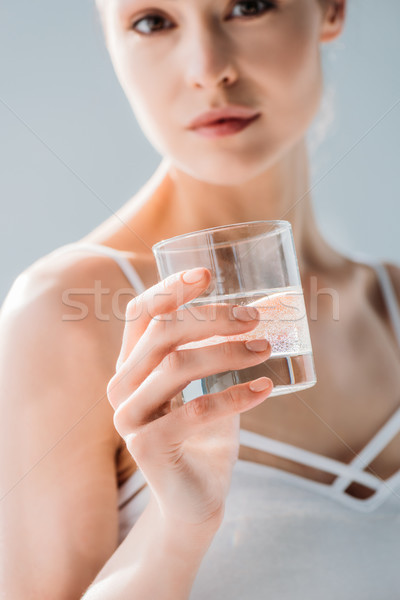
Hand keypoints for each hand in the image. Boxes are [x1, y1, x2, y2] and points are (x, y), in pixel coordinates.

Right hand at [107, 267, 272, 528]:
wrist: (194, 498)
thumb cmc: (205, 434)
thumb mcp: (210, 383)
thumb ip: (221, 348)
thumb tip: (268, 307)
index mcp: (132, 364)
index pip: (141, 313)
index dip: (171, 289)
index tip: (208, 273)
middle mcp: (122, 385)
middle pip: (162, 333)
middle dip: (211, 318)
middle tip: (253, 318)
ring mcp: (129, 416)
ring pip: (176, 366)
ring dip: (226, 352)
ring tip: (266, 350)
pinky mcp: (147, 445)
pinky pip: (196, 410)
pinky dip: (236, 396)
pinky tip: (266, 389)